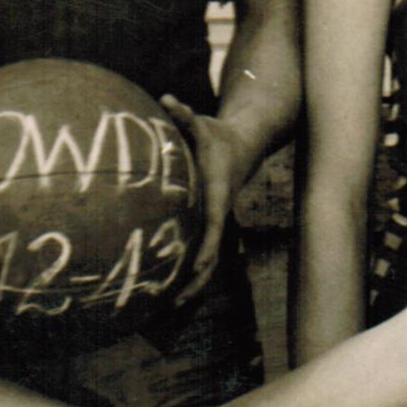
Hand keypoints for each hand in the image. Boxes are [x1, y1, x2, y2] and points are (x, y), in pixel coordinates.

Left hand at [157, 98, 244, 307]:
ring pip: (209, 261)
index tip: (195, 266)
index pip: (214, 225)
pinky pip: (201, 252)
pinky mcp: (210, 224)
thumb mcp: (201, 123)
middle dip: (197, 280)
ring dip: (194, 285)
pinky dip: (190, 272)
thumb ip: (183, 114)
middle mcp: (219, 213)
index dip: (206, 247)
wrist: (241, 145)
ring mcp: (216, 222)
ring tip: (171, 308)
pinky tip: (171, 289)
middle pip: (212, 255)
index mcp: (217, 194)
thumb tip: (166, 98)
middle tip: (176, 303)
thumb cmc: (215, 135)